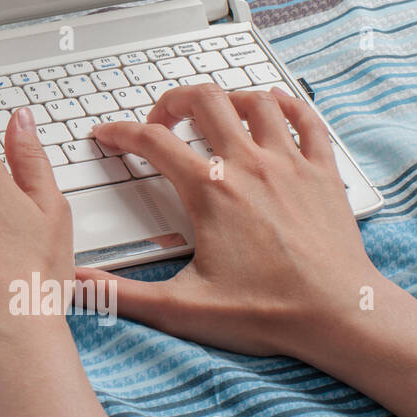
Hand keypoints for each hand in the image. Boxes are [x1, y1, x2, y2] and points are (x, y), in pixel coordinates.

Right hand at [80, 83, 416, 416]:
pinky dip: (286, 105)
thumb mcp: (182, 308)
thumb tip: (76, 285)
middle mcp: (248, 167)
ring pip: (254, 101)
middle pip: (203, 101)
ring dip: (226, 98)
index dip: (119, 132)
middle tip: (159, 121)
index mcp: (209, 191)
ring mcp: (289, 165)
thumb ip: (122, 294)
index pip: (151, 141)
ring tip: (211, 114)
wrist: (340, 317)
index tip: (107, 135)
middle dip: (171, 101)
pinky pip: (306, 120)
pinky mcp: (322, 174)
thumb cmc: (269, 312)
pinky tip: (273, 108)